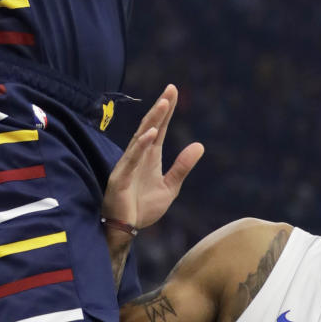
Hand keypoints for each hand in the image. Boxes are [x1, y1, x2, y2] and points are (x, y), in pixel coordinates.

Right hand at [104, 85, 202, 230]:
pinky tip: (150, 134)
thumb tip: (199, 145)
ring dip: (152, 121)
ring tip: (163, 104)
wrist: (125, 230)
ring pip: (140, 138)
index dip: (166, 111)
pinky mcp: (121, 178)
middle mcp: (138, 156)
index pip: (159, 128)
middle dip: (160, 108)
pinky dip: (141, 146)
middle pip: (149, 127)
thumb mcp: (169, 187)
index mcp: (149, 157)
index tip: (173, 91)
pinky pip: (132, 159)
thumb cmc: (142, 207)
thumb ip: (182, 167)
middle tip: (170, 90)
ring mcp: (128, 165)